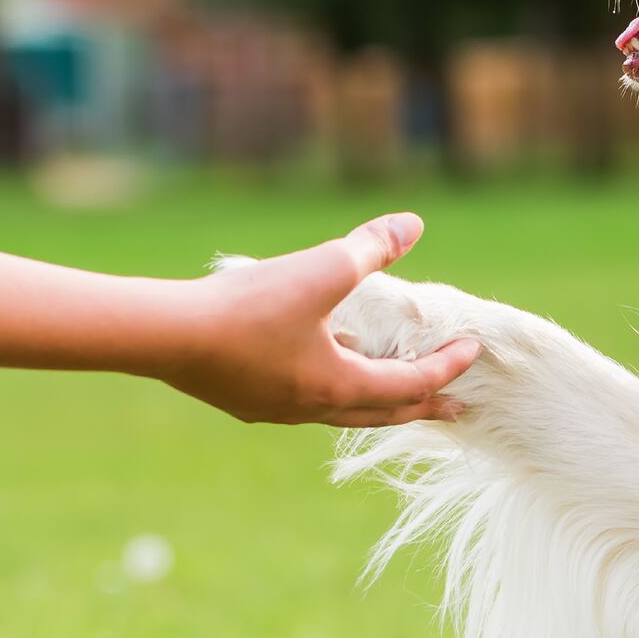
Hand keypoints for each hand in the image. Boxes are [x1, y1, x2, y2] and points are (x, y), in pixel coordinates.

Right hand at [164, 214, 480, 426]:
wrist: (166, 337)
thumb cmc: (248, 308)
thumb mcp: (320, 269)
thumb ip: (370, 248)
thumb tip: (413, 224)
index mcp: (339, 385)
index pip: (411, 384)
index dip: (447, 367)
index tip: (473, 352)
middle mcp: (312, 409)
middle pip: (382, 413)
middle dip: (421, 406)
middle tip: (453, 409)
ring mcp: (275, 410)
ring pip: (340, 410)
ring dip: (373, 397)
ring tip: (389, 382)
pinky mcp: (244, 400)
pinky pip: (304, 399)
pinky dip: (329, 385)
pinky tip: (319, 361)